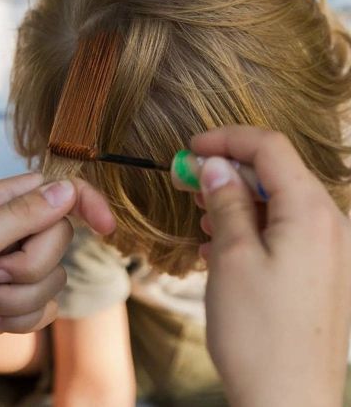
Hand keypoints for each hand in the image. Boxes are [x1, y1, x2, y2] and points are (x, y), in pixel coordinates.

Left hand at [0, 173, 114, 363]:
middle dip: (31, 264)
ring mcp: (15, 268)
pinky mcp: (17, 301)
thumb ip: (23, 213)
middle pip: (59, 238)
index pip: (55, 190)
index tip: (105, 226)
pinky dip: (19, 319)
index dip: (85, 202)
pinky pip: (46, 307)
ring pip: (55, 277)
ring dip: (18, 298)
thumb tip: (68, 190)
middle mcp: (10, 232)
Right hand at [175, 126, 350, 406]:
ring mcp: (329, 250)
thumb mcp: (232, 255)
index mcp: (311, 211)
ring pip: (278, 205)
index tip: (192, 148)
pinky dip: (252, 229)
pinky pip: (285, 234)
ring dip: (238, 203)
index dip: (227, 139)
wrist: (287, 405)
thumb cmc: (258, 333)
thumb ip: (227, 200)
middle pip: (276, 174)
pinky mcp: (321, 273)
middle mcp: (330, 224)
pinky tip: (221, 247)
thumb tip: (216, 165)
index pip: (269, 147)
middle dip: (229, 173)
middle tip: (191, 182)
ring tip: (203, 216)